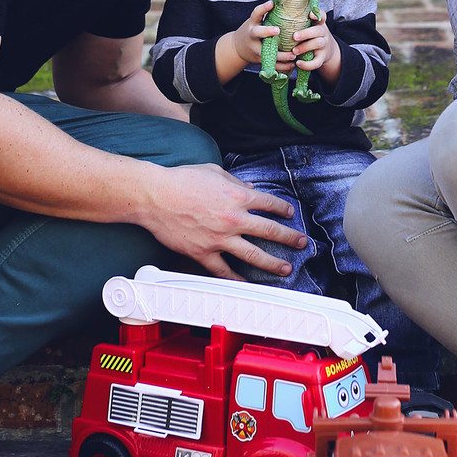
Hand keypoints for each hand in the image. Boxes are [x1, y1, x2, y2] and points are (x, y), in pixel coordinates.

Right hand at [137, 163, 307, 280]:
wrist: (155, 196)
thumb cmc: (182, 180)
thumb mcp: (214, 172)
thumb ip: (235, 182)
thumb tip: (249, 188)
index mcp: (237, 196)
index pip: (269, 204)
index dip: (283, 208)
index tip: (290, 213)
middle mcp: (233, 219)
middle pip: (269, 231)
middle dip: (289, 238)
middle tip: (301, 243)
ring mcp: (219, 239)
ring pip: (253, 255)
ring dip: (272, 263)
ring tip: (286, 268)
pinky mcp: (203, 253)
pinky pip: (224, 271)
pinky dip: (236, 280)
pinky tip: (247, 285)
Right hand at [230, 2, 293, 70]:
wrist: (237, 48)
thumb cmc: (252, 31)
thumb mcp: (255, 22)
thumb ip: (267, 16)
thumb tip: (286, 2)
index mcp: (252, 24)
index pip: (256, 14)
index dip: (263, 8)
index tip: (271, 3)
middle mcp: (252, 36)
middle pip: (257, 32)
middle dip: (267, 31)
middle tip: (277, 30)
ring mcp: (255, 49)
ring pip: (266, 53)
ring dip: (280, 55)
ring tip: (293, 54)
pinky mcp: (259, 59)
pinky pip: (271, 65)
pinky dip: (282, 66)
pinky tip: (292, 64)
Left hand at [291, 15, 340, 85]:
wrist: (327, 50)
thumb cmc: (312, 35)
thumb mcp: (310, 26)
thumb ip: (300, 20)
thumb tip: (277, 9)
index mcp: (318, 24)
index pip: (321, 16)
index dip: (317, 14)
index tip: (310, 15)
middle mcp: (323, 33)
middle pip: (318, 30)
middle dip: (306, 33)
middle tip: (294, 36)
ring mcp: (323, 45)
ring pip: (317, 44)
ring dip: (305, 47)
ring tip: (294, 51)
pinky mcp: (322, 58)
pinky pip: (317, 62)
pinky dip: (308, 64)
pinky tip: (298, 63)